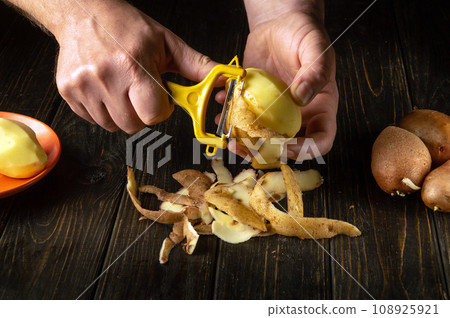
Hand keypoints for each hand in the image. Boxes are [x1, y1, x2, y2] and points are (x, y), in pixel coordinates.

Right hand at [54, 1, 215, 132]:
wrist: (83, 13)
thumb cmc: (127, 27)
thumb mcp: (167, 43)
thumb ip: (196, 66)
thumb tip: (223, 77)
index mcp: (133, 66)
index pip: (153, 115)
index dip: (160, 110)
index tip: (158, 98)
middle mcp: (106, 78)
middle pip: (133, 125)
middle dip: (142, 113)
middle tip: (140, 92)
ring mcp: (84, 86)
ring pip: (113, 126)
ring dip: (122, 113)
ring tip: (123, 88)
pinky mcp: (68, 91)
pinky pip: (93, 120)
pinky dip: (103, 110)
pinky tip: (106, 90)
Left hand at [230, 0, 337, 159]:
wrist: (279, 24)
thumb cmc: (304, 35)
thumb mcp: (315, 48)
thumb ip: (314, 72)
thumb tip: (302, 97)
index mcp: (320, 108)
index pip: (321, 139)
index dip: (306, 150)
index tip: (288, 147)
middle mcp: (298, 116)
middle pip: (288, 147)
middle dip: (268, 153)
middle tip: (250, 148)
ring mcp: (275, 113)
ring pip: (262, 139)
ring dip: (245, 143)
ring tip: (231, 137)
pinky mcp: (255, 105)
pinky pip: (243, 120)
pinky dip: (231, 119)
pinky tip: (223, 108)